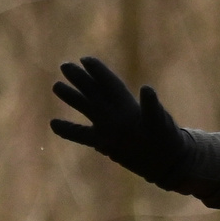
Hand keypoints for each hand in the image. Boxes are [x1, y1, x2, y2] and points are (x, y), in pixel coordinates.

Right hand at [50, 57, 186, 186]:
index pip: (110, 83)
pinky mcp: (105, 143)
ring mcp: (109, 126)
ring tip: (56, 85)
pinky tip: (53, 124)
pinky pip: (83, 135)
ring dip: (72, 97)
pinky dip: (68, 130)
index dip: (99, 70)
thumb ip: (151, 107)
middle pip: (95, 91)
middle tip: (64, 65)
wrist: (166, 160)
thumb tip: (147, 89)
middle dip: (80, 78)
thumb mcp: (158, 122)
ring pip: (87, 108)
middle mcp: (116, 112)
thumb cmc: (165, 139)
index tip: (85, 60)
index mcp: (127, 104)